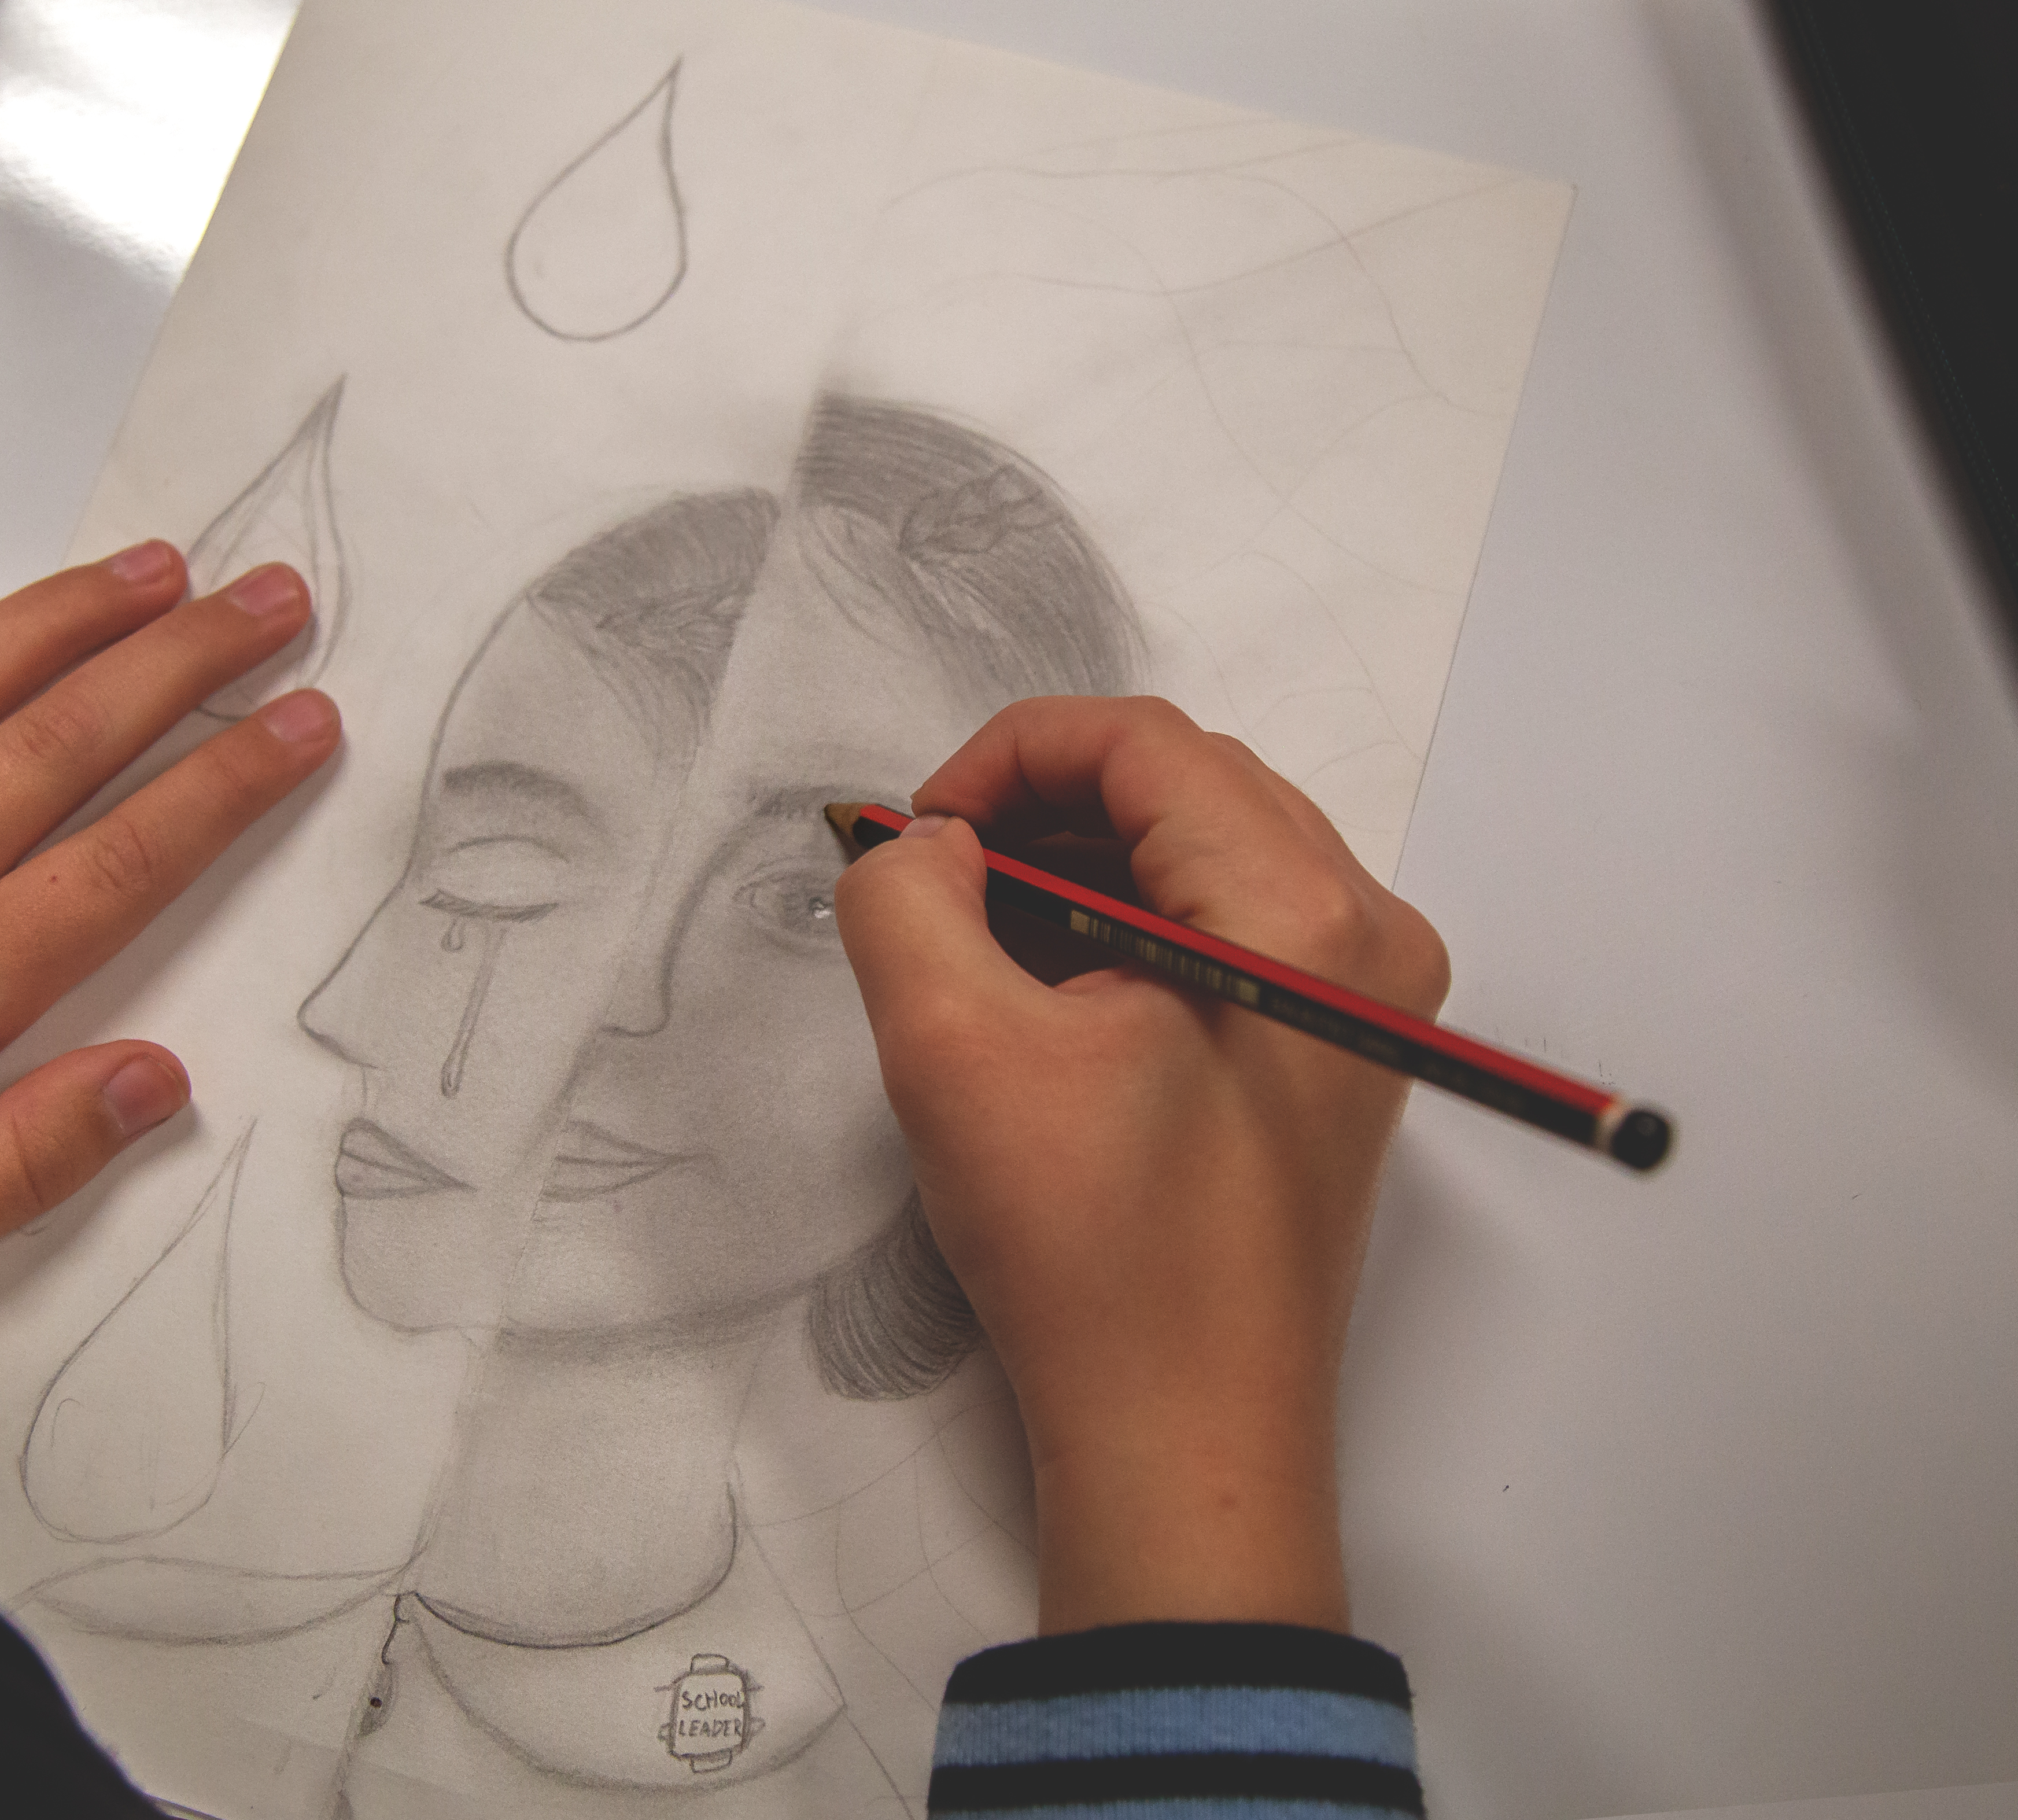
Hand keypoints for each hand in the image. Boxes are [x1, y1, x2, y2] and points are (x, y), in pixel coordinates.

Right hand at [831, 696, 1447, 1634]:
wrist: (1186, 1440)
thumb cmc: (1091, 1256)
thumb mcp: (954, 1051)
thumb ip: (909, 898)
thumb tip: (928, 844)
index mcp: (1301, 915)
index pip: (1143, 742)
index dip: (1006, 757)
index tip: (915, 834)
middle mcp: (1366, 936)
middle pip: (1185, 784)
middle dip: (1041, 810)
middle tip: (937, 883)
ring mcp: (1366, 998)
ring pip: (1203, 852)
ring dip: (1078, 869)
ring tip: (978, 943)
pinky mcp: (1337, 1052)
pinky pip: (1225, 928)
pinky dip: (1125, 930)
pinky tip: (1046, 995)